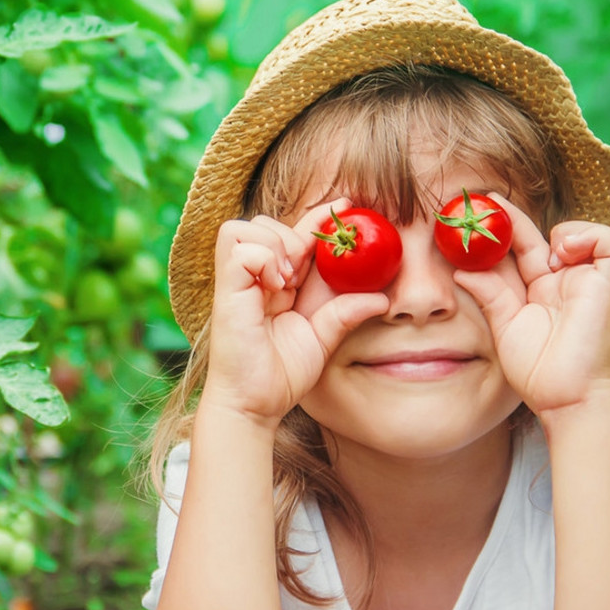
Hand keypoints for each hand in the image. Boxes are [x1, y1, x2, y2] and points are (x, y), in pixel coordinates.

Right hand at [204, 200, 388, 423]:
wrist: (254, 404)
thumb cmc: (280, 376)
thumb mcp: (323, 339)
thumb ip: (345, 314)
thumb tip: (382, 299)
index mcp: (276, 282)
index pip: (296, 233)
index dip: (319, 216)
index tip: (347, 205)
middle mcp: (254, 276)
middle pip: (265, 220)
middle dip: (292, 235)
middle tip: (301, 275)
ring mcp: (237, 281)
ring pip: (246, 225)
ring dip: (274, 245)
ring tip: (286, 280)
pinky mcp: (226, 290)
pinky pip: (239, 247)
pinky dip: (261, 259)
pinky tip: (274, 286)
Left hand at [453, 194, 609, 415]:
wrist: (564, 398)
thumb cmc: (537, 371)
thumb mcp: (504, 326)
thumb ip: (489, 294)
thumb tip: (462, 270)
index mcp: (539, 290)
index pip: (520, 248)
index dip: (503, 228)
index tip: (479, 209)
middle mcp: (563, 281)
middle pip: (543, 235)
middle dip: (516, 217)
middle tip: (489, 200)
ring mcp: (587, 281)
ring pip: (587, 232)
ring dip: (564, 231)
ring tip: (547, 254)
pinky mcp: (608, 284)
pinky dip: (591, 237)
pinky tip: (565, 252)